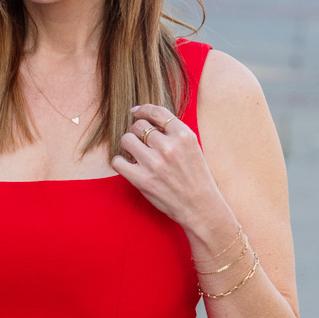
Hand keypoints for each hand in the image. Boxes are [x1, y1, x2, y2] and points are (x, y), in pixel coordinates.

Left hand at [110, 103, 228, 232]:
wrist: (200, 207)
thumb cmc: (196, 177)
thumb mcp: (193, 147)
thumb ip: (174, 133)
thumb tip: (147, 118)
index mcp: (184, 135)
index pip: (157, 112)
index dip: (143, 109)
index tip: (136, 112)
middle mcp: (169, 147)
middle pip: (139, 126)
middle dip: (137, 132)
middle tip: (141, 142)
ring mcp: (154, 163)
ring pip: (127, 139)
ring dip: (128, 145)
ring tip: (135, 153)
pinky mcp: (142, 180)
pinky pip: (118, 161)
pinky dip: (120, 162)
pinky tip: (129, 166)